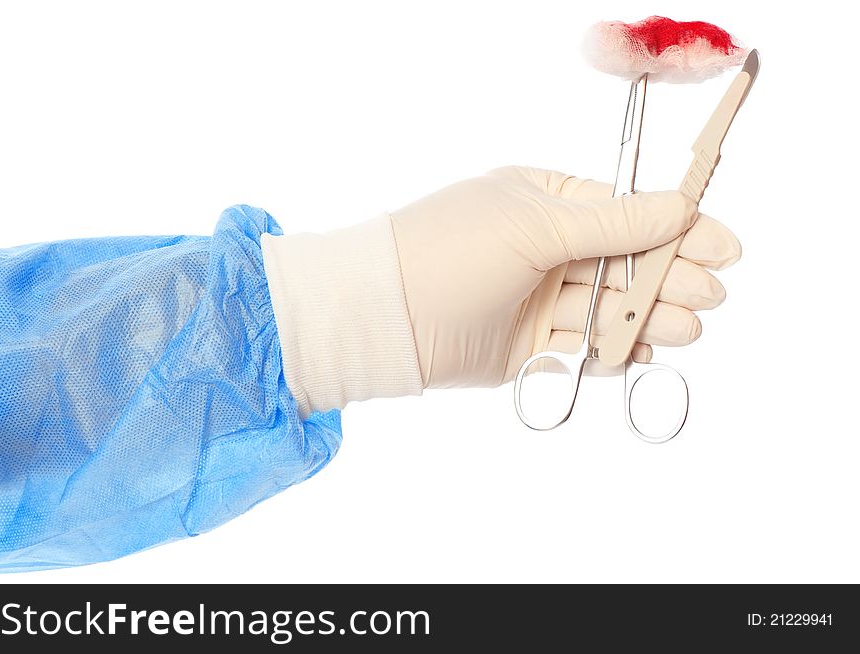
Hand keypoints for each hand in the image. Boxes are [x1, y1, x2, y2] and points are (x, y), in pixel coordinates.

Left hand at [263, 165, 739, 414]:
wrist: (386, 317)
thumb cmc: (454, 251)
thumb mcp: (536, 225)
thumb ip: (611, 224)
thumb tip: (678, 209)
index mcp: (544, 200)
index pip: (625, 211)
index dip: (677, 229)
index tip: (725, 246)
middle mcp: (543, 247)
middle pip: (624, 262)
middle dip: (670, 277)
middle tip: (711, 295)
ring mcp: (536, 298)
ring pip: (607, 307)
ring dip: (650, 316)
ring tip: (688, 327)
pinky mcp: (527, 346)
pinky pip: (582, 346)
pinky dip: (613, 350)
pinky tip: (645, 350)